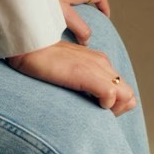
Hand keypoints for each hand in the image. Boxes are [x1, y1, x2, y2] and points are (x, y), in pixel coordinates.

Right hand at [7, 41, 135, 115]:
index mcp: (98, 60)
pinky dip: (104, 104)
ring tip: (91, 106)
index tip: (94, 105)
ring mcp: (95, 66)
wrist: (25, 43)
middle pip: (128, 93)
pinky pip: (110, 94)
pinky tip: (87, 100)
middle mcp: (101, 61)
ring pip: (125, 95)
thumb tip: (87, 95)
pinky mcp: (87, 73)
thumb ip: (81, 77)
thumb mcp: (66, 67)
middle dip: (116, 108)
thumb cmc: (40, 57)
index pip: (121, 88)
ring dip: (113, 108)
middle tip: (94, 109)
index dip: (113, 102)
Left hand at [52, 0, 109, 45]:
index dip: (104, 6)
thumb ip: (78, 28)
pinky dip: (62, 2)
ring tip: (72, 20)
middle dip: (90, 3)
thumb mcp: (63, 15)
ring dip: (75, 3)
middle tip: (90, 18)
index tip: (105, 18)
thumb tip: (87, 40)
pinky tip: (53, 15)